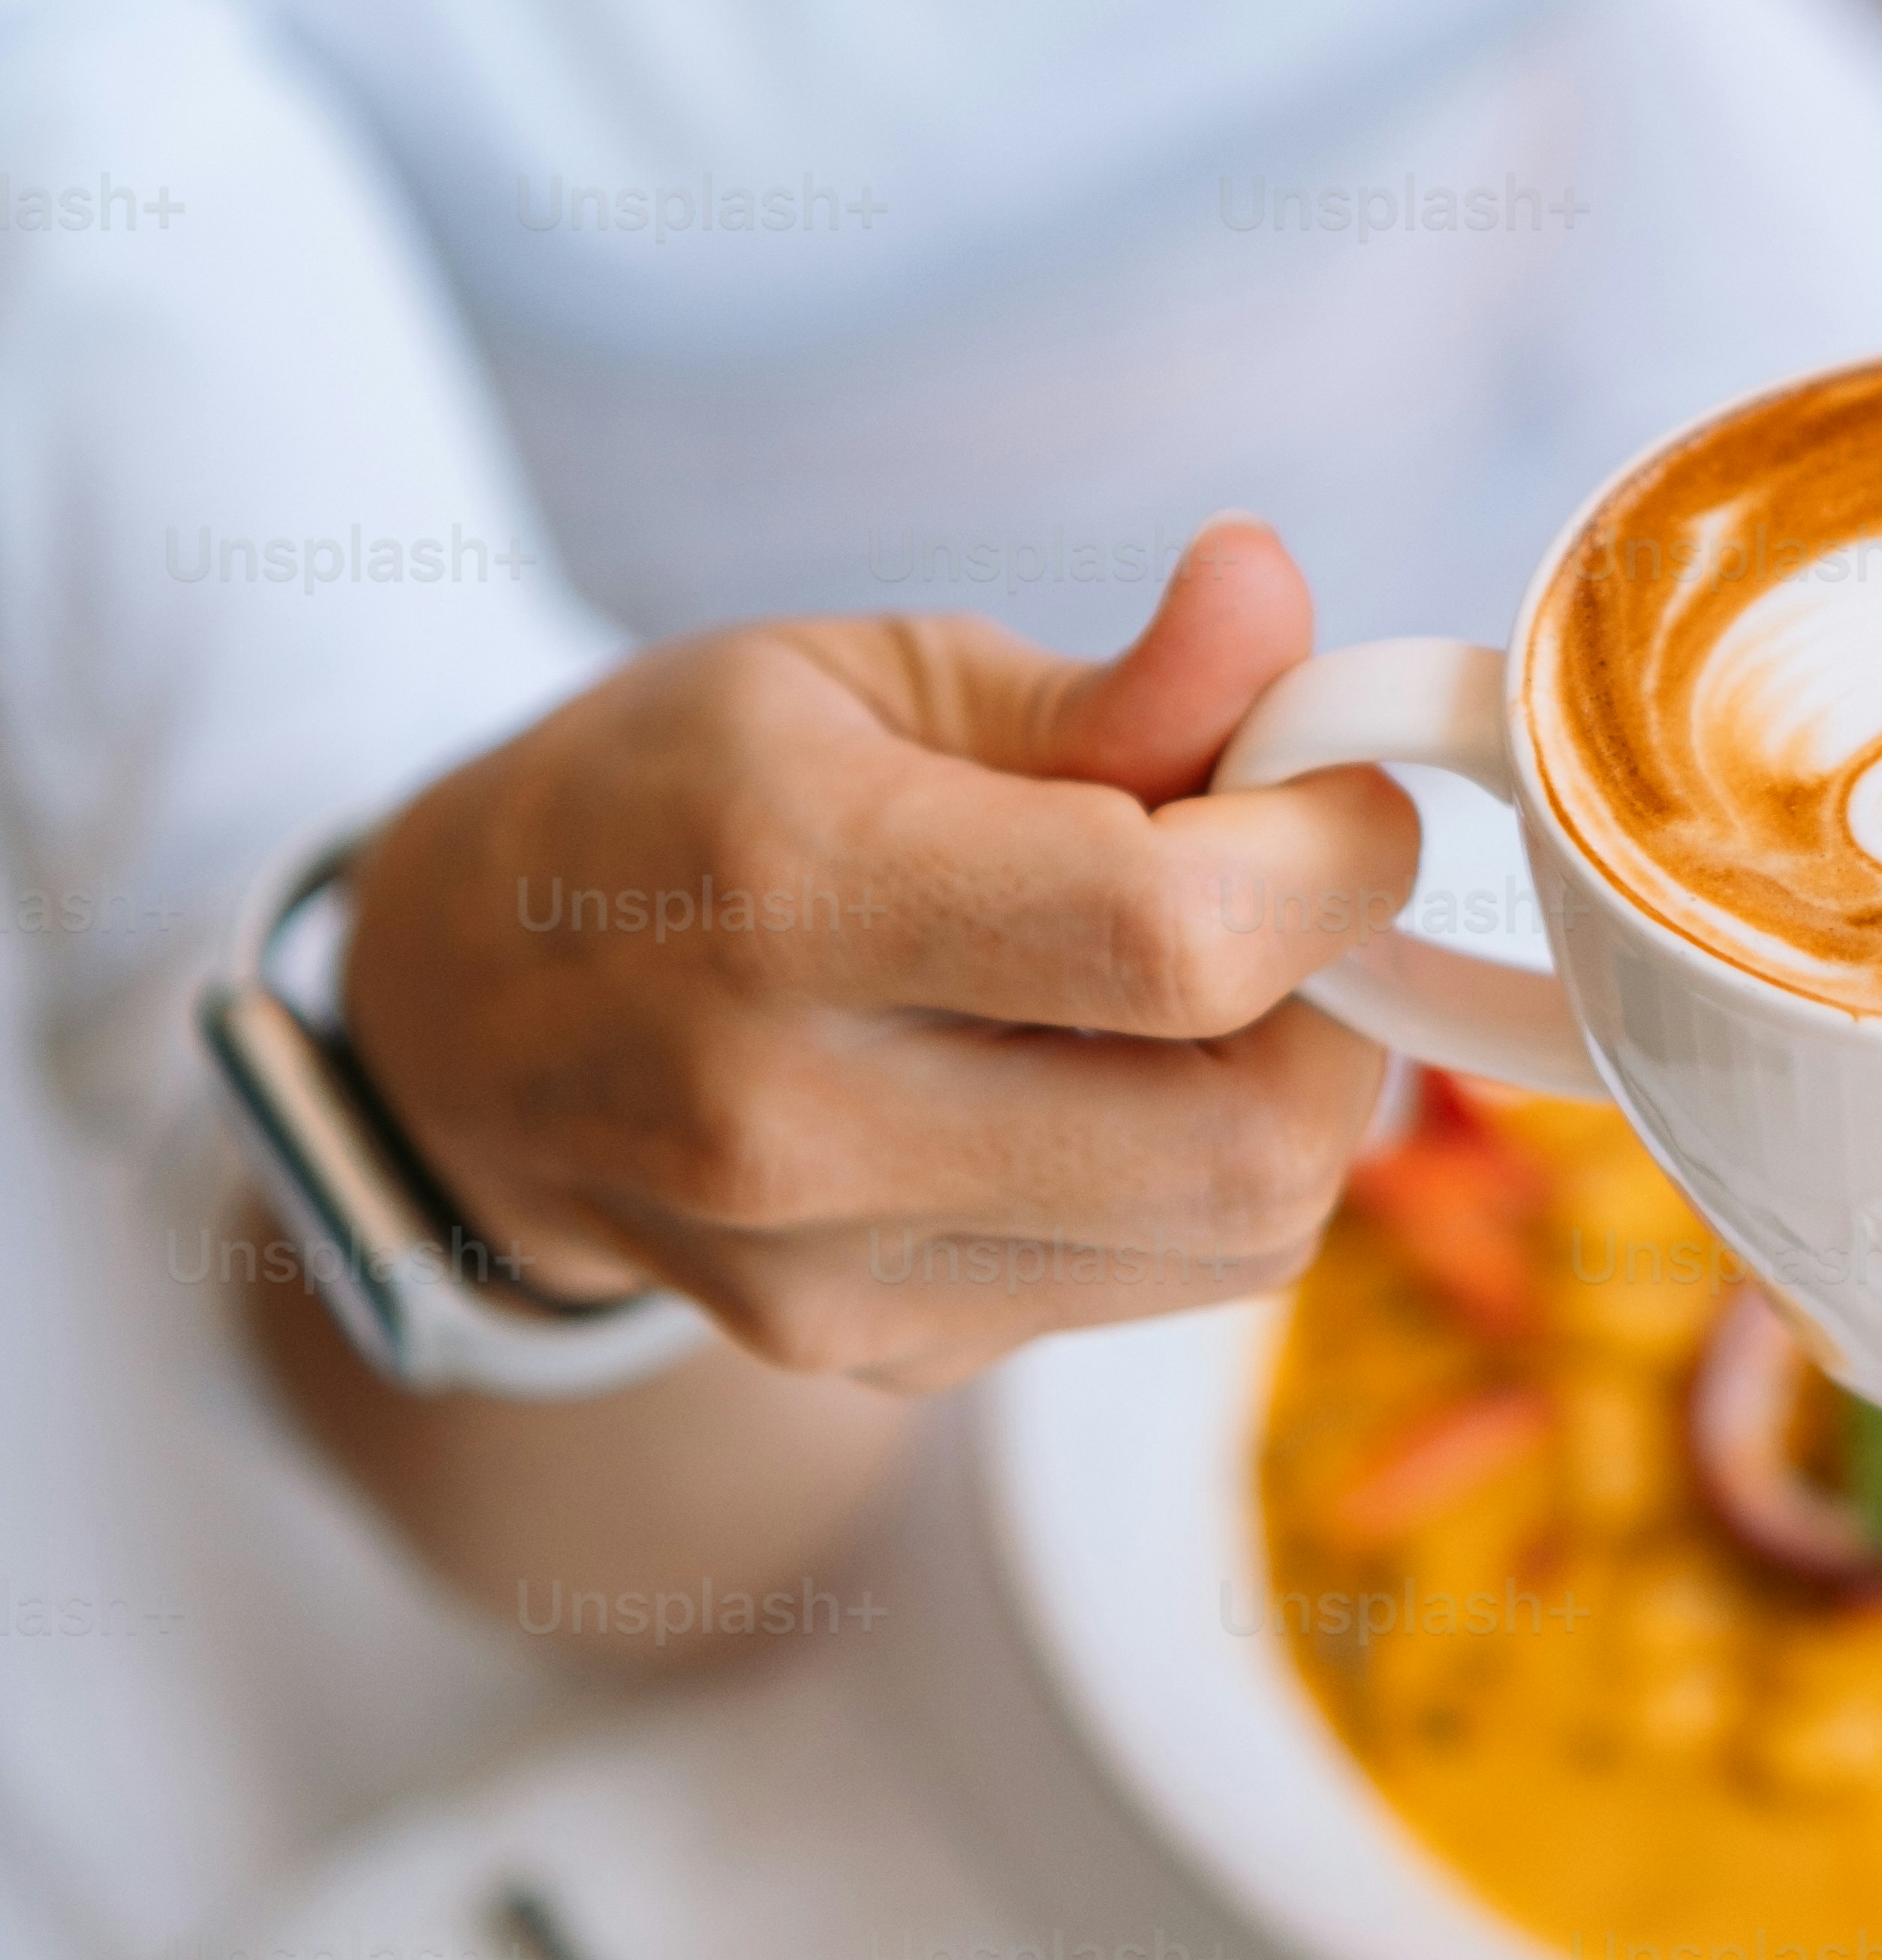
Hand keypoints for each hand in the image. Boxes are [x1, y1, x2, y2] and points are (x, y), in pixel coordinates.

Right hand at [340, 520, 1418, 1392]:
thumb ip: (1107, 685)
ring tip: (1183, 979)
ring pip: (1243, 1233)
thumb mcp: (865, 672)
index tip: (1331, 788)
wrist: (465, 1018)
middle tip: (1284, 896)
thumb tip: (1280, 601)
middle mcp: (800, 1120)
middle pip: (1250, 1137)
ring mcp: (835, 1277)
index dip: (1332, 858)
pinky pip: (1160, 1284)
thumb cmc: (680, 796)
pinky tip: (1080, 1076)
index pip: (1177, 937)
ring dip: (1281, 1092)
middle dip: (1339, 1000)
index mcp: (788, 891)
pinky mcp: (877, 1358)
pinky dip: (1186, 1171)